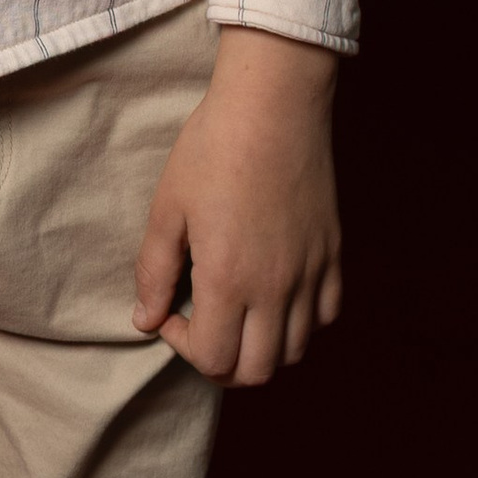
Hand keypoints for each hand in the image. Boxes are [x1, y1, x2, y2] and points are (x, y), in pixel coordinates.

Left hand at [133, 27, 342, 386]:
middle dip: (221, 361)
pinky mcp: (332, 256)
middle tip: (202, 326)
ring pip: (295, 352)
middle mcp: (276, 289)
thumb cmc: (212, 149)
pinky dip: (301, 322)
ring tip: (237, 311)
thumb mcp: (167, 207)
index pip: (213, 359)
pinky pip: (326, 316)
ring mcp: (311, 274)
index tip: (170, 312)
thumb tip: (145, 319)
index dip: (183, 346)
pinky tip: (276, 293)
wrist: (271, 105)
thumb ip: (154, 271)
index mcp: (229, 280)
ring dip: (262, 347)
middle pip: (257, 371)